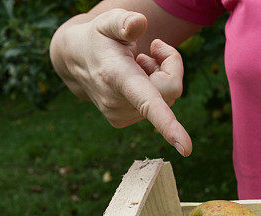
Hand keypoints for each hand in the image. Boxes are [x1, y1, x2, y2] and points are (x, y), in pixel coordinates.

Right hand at [51, 9, 191, 155]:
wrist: (74, 60)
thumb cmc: (98, 37)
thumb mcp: (107, 21)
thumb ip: (124, 21)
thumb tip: (139, 23)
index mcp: (118, 78)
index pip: (148, 102)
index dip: (168, 125)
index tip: (185, 149)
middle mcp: (117, 102)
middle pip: (171, 89)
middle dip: (171, 65)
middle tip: (153, 48)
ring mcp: (119, 115)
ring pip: (166, 99)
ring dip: (159, 76)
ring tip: (136, 63)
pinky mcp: (122, 120)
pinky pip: (157, 107)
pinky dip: (154, 89)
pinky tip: (134, 77)